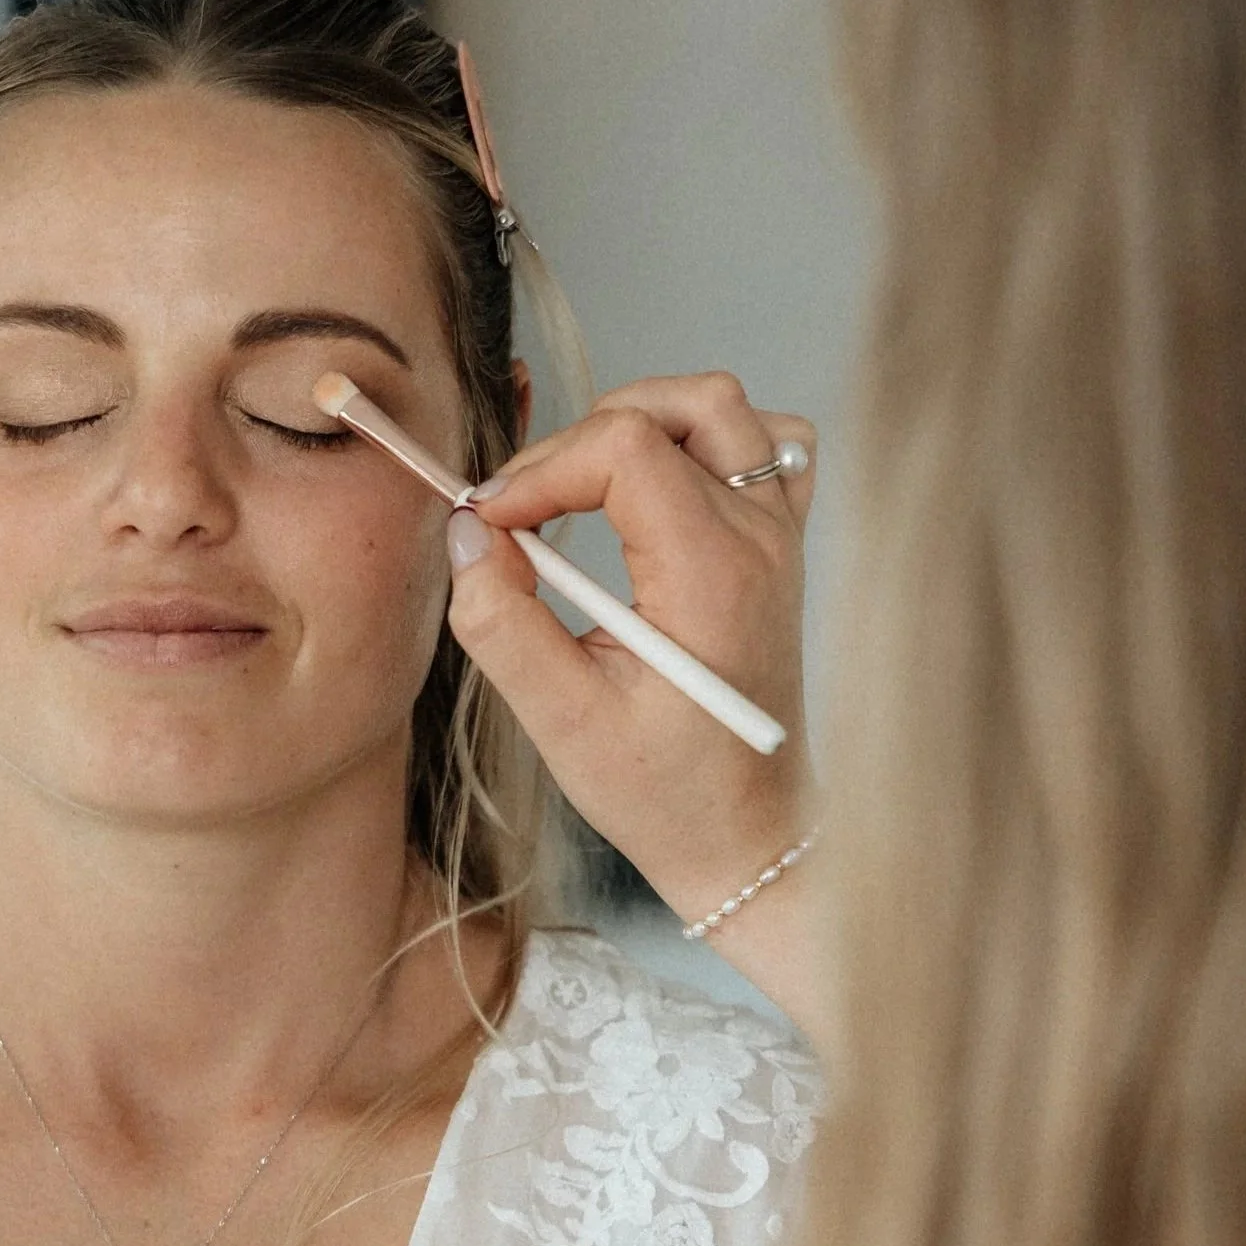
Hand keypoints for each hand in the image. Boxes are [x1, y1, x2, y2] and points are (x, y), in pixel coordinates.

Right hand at [456, 374, 820, 1036]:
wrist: (747, 838)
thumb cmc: (663, 793)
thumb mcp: (562, 722)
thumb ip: (503, 622)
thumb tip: (465, 537)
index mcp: (711, 573)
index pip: (623, 449)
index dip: (540, 470)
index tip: (490, 525)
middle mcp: (759, 539)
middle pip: (677, 407)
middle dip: (580, 438)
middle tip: (527, 507)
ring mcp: (780, 539)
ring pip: (723, 411)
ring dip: (642, 424)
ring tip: (583, 485)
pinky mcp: (780, 550)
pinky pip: (763, 448)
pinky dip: (705, 444)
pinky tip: (658, 490)